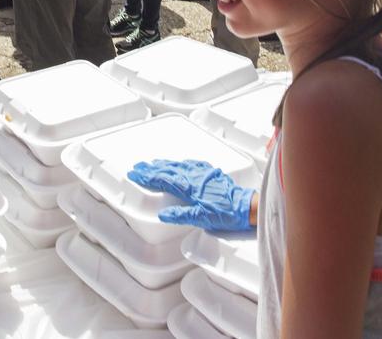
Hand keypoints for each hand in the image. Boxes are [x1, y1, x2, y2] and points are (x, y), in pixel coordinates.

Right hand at [128, 159, 254, 231]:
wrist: (245, 206)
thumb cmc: (226, 214)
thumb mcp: (202, 219)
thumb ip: (181, 215)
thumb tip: (163, 214)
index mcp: (189, 187)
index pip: (163, 179)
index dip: (148, 176)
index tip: (135, 174)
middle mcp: (194, 177)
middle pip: (168, 170)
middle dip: (151, 168)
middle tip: (138, 166)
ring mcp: (203, 173)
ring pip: (179, 165)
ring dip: (164, 164)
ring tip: (153, 163)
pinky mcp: (211, 173)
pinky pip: (192, 164)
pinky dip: (181, 163)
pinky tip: (180, 163)